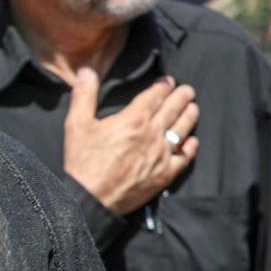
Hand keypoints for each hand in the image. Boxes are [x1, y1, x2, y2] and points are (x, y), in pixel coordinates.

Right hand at [60, 71, 200, 214]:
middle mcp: (152, 134)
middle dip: (182, 96)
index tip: (168, 81)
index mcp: (134, 118)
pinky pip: (184, 157)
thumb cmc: (83, 162)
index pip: (156, 95)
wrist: (91, 199)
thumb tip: (86, 71)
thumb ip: (84, 95)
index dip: (164, 85)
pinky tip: (192, 141)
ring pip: (182, 129)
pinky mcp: (164, 174)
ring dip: (189, 116)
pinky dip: (190, 146)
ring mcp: (161, 154)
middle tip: (188, 90)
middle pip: (173, 108)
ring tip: (193, 108)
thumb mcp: (77, 124)